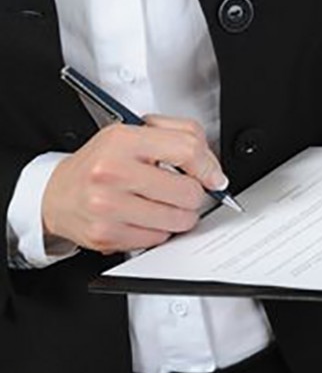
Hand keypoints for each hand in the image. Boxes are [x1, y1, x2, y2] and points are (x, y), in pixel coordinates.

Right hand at [42, 115, 226, 253]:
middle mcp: (112, 172)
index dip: (209, 167)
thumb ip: (180, 137)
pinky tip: (145, 217)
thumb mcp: (134, 133)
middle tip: (180, 190)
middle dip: (193, 194)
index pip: (187, 150)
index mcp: (123, 140)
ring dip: (179, 215)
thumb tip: (213, 170)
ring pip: (178, 219)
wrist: (58, 193)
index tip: (213, 177)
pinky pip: (158, 238)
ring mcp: (108, 206)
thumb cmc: (101, 163)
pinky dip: (159, 231)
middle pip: (187, 191)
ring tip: (163, 204)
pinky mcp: (107, 234)